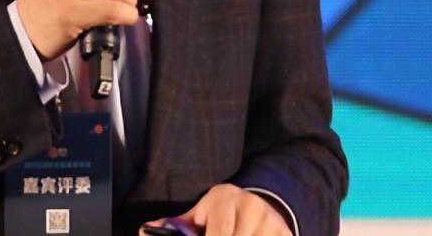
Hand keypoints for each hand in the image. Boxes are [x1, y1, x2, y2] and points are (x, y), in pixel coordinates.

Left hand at [142, 184, 290, 235]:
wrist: (260, 203)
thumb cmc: (220, 215)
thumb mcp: (199, 215)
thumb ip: (176, 227)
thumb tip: (145, 231)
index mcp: (224, 200)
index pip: (218, 234)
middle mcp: (251, 206)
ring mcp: (271, 222)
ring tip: (233, 234)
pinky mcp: (287, 234)